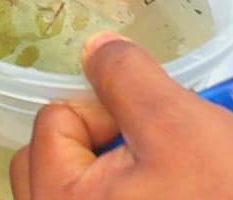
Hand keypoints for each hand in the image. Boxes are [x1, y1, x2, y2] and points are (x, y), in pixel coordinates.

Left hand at [10, 32, 232, 199]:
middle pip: (53, 159)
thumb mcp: (179, 123)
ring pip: (81, 190)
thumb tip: (93, 47)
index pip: (54, 121)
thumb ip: (127, 77)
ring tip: (169, 174)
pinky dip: (130, 196)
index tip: (155, 122)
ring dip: (116, 170)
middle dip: (102, 139)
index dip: (106, 106)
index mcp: (60, 198)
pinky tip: (175, 196)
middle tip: (157, 146)